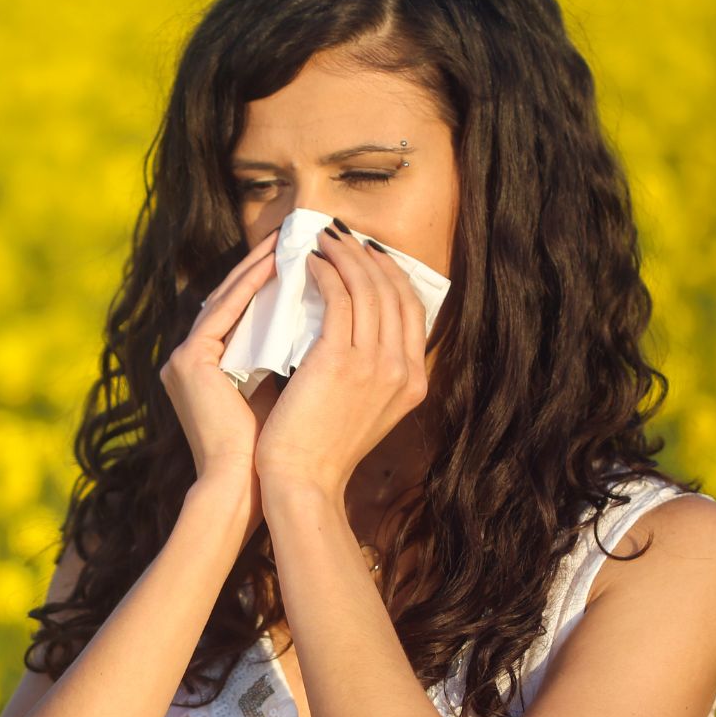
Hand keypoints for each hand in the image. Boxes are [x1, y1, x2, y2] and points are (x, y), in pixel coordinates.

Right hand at [158, 225, 281, 484]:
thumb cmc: (272, 450)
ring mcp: (185, 359)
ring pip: (226, 298)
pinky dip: (250, 288)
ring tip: (286, 240)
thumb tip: (332, 323)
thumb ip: (291, 356)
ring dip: (256, 266)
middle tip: (294, 235)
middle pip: (232, 298)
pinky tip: (275, 266)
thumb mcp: (282, 390)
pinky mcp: (190, 363)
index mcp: (208, 367)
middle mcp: (190, 358)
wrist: (245, 488)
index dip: (267, 281)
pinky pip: (224, 313)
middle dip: (262, 265)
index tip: (302, 256)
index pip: (242, 312)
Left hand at [253, 224, 429, 499]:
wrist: (302, 481)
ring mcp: (374, 364)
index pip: (411, 311)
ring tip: (324, 239)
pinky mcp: (339, 359)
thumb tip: (357, 333)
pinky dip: (326, 274)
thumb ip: (371, 374)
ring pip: (367, 288)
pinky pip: (339, 299)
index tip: (368, 255)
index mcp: (413, 382)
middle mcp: (401, 369)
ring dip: (345, 255)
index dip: (391, 276)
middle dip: (368, 256)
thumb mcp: (365, 410)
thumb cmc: (321, 450)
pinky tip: (309, 264)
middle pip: (393, 292)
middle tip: (342, 235)